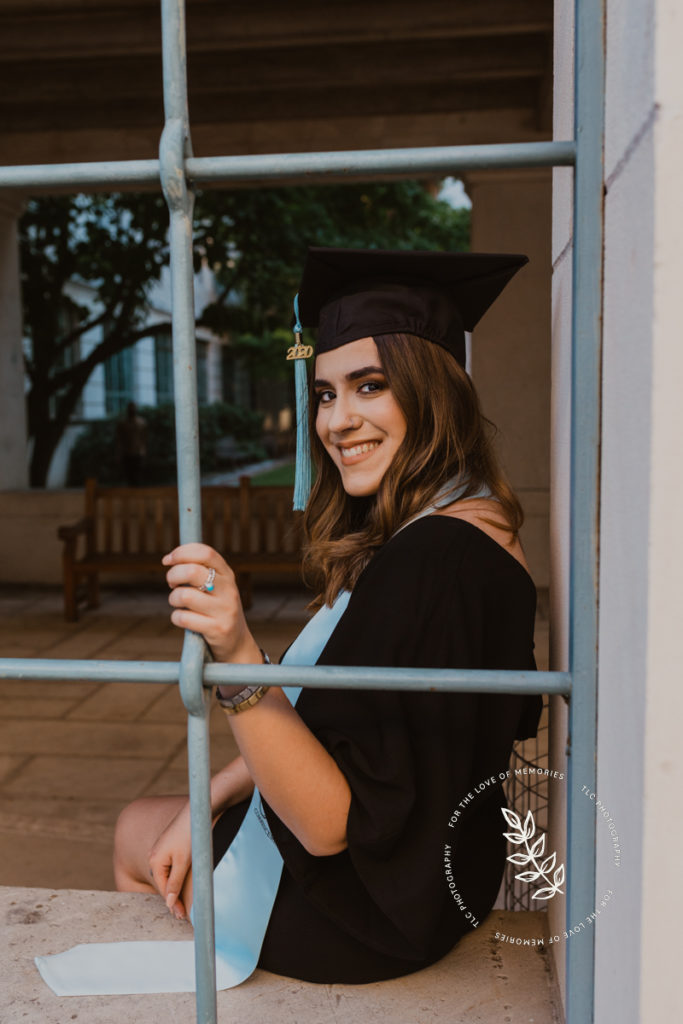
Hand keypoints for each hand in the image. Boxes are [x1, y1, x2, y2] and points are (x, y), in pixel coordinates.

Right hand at [148, 800, 192, 919]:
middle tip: (183, 914)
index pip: (164, 889)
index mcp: (155, 860)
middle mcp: (155, 855)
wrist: (198, 812)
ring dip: (175, 887)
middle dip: (173, 897)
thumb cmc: (190, 836)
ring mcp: (162, 849)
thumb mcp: (183, 862)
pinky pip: (172, 866)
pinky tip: (184, 881)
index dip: (173, 903)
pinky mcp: (170, 845)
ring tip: (184, 902)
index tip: (182, 917)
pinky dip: (177, 876)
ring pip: (168, 874)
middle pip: (164, 882)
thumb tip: (169, 903)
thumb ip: (175, 883)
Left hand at [162, 543, 261, 665]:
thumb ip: (199, 571)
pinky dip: (176, 617)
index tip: (168, 560)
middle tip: (172, 584)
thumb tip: (169, 559)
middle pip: (191, 571)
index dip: (182, 552)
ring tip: (178, 603)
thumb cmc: (217, 610)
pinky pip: (184, 618)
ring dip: (173, 599)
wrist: (237, 643)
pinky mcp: (217, 629)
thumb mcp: (217, 587)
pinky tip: (182, 619)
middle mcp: (229, 590)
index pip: (205, 552)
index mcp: (227, 575)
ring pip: (184, 595)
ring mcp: (224, 610)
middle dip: (173, 575)